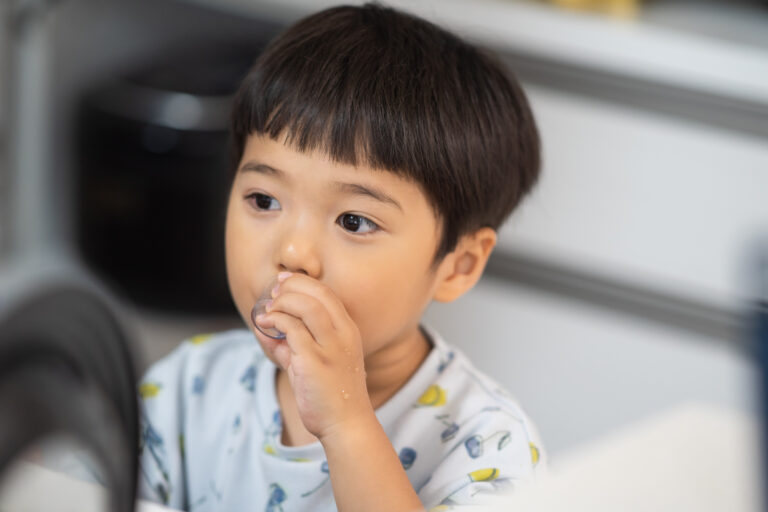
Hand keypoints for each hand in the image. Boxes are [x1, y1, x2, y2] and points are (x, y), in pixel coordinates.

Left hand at [254, 272, 372, 439]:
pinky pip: (292, 330)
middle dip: (290, 286)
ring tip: (268, 310)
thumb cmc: (333, 395)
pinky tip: (265, 326)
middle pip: (317, 293)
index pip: (327, 293)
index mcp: (348, 330)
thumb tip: (268, 333)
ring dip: (282, 302)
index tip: (283, 282)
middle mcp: (343, 334)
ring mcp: (330, 347)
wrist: (346, 424)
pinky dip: (275, 322)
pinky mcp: (314, 361)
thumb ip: (295, 346)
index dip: (302, 282)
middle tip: (273, 291)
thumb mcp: (318, 363)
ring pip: (306, 307)